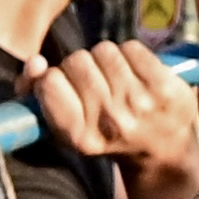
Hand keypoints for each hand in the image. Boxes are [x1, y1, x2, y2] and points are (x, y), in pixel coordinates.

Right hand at [23, 40, 198, 184]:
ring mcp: (140, 103)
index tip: (65, 89)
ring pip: (103, 50)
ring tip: (117, 82)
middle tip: (96, 88)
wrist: (162, 151)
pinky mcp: (165, 87)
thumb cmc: (104, 132)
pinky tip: (137, 76)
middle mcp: (110, 122)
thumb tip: (34, 62)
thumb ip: (36, 92)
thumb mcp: (65, 124)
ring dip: (107, 60)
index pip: (50, 82)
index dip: (54, 78)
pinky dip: (131, 55)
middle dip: (82, 68)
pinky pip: (131, 48)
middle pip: (77, 61)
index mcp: (80, 137)